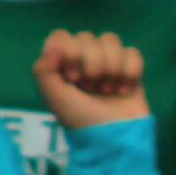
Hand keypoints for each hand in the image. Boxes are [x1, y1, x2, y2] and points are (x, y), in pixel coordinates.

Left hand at [32, 30, 148, 128]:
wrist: (115, 139)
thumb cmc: (81, 120)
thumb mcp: (55, 98)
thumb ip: (43, 70)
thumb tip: (54, 44)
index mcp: (61, 63)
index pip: (62, 36)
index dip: (69, 52)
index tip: (72, 78)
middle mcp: (83, 59)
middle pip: (88, 37)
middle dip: (91, 63)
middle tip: (91, 88)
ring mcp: (108, 62)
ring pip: (111, 40)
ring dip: (111, 67)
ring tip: (107, 90)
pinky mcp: (131, 69)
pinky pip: (132, 52)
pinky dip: (130, 71)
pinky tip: (124, 90)